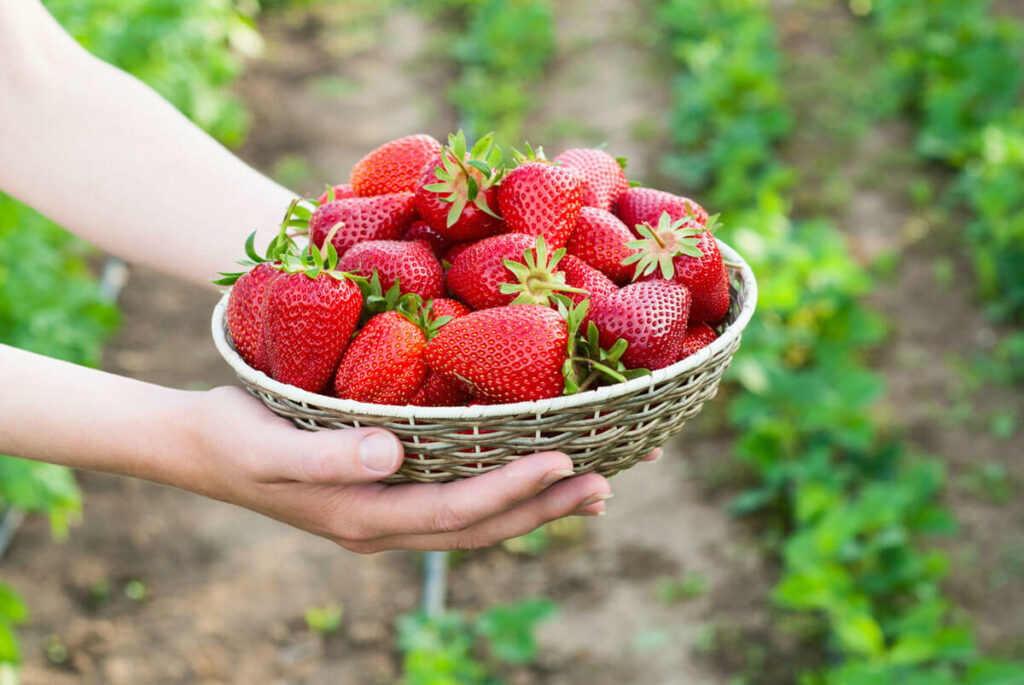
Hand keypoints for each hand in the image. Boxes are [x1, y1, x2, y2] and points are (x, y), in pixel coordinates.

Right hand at [185, 386, 614, 552]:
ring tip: (593, 488)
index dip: (512, 490)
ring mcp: (386, 514)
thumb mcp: (269, 444)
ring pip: (475, 520)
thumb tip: (394, 456)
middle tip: (607, 485)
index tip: (565, 459)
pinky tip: (529, 473)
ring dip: (535, 506)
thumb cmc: (230, 434)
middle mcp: (384, 524)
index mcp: (364, 516)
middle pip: (481, 527)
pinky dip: (502, 492)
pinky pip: (457, 501)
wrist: (196, 446)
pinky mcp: (385, 493)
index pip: (456, 511)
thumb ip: (327, 456)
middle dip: (545, 508)